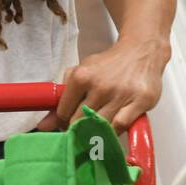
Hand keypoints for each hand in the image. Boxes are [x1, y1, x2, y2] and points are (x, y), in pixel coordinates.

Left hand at [38, 34, 170, 133]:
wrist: (140, 51)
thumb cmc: (108, 65)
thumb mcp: (82, 72)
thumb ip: (62, 98)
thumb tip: (44, 125)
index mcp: (81, 76)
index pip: (64, 111)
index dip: (62, 123)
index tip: (66, 125)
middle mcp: (100, 86)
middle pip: (80, 122)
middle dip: (77, 130)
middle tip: (79, 132)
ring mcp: (121, 94)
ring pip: (100, 127)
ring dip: (95, 133)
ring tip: (95, 131)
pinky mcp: (141, 101)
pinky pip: (121, 126)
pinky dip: (113, 133)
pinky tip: (111, 130)